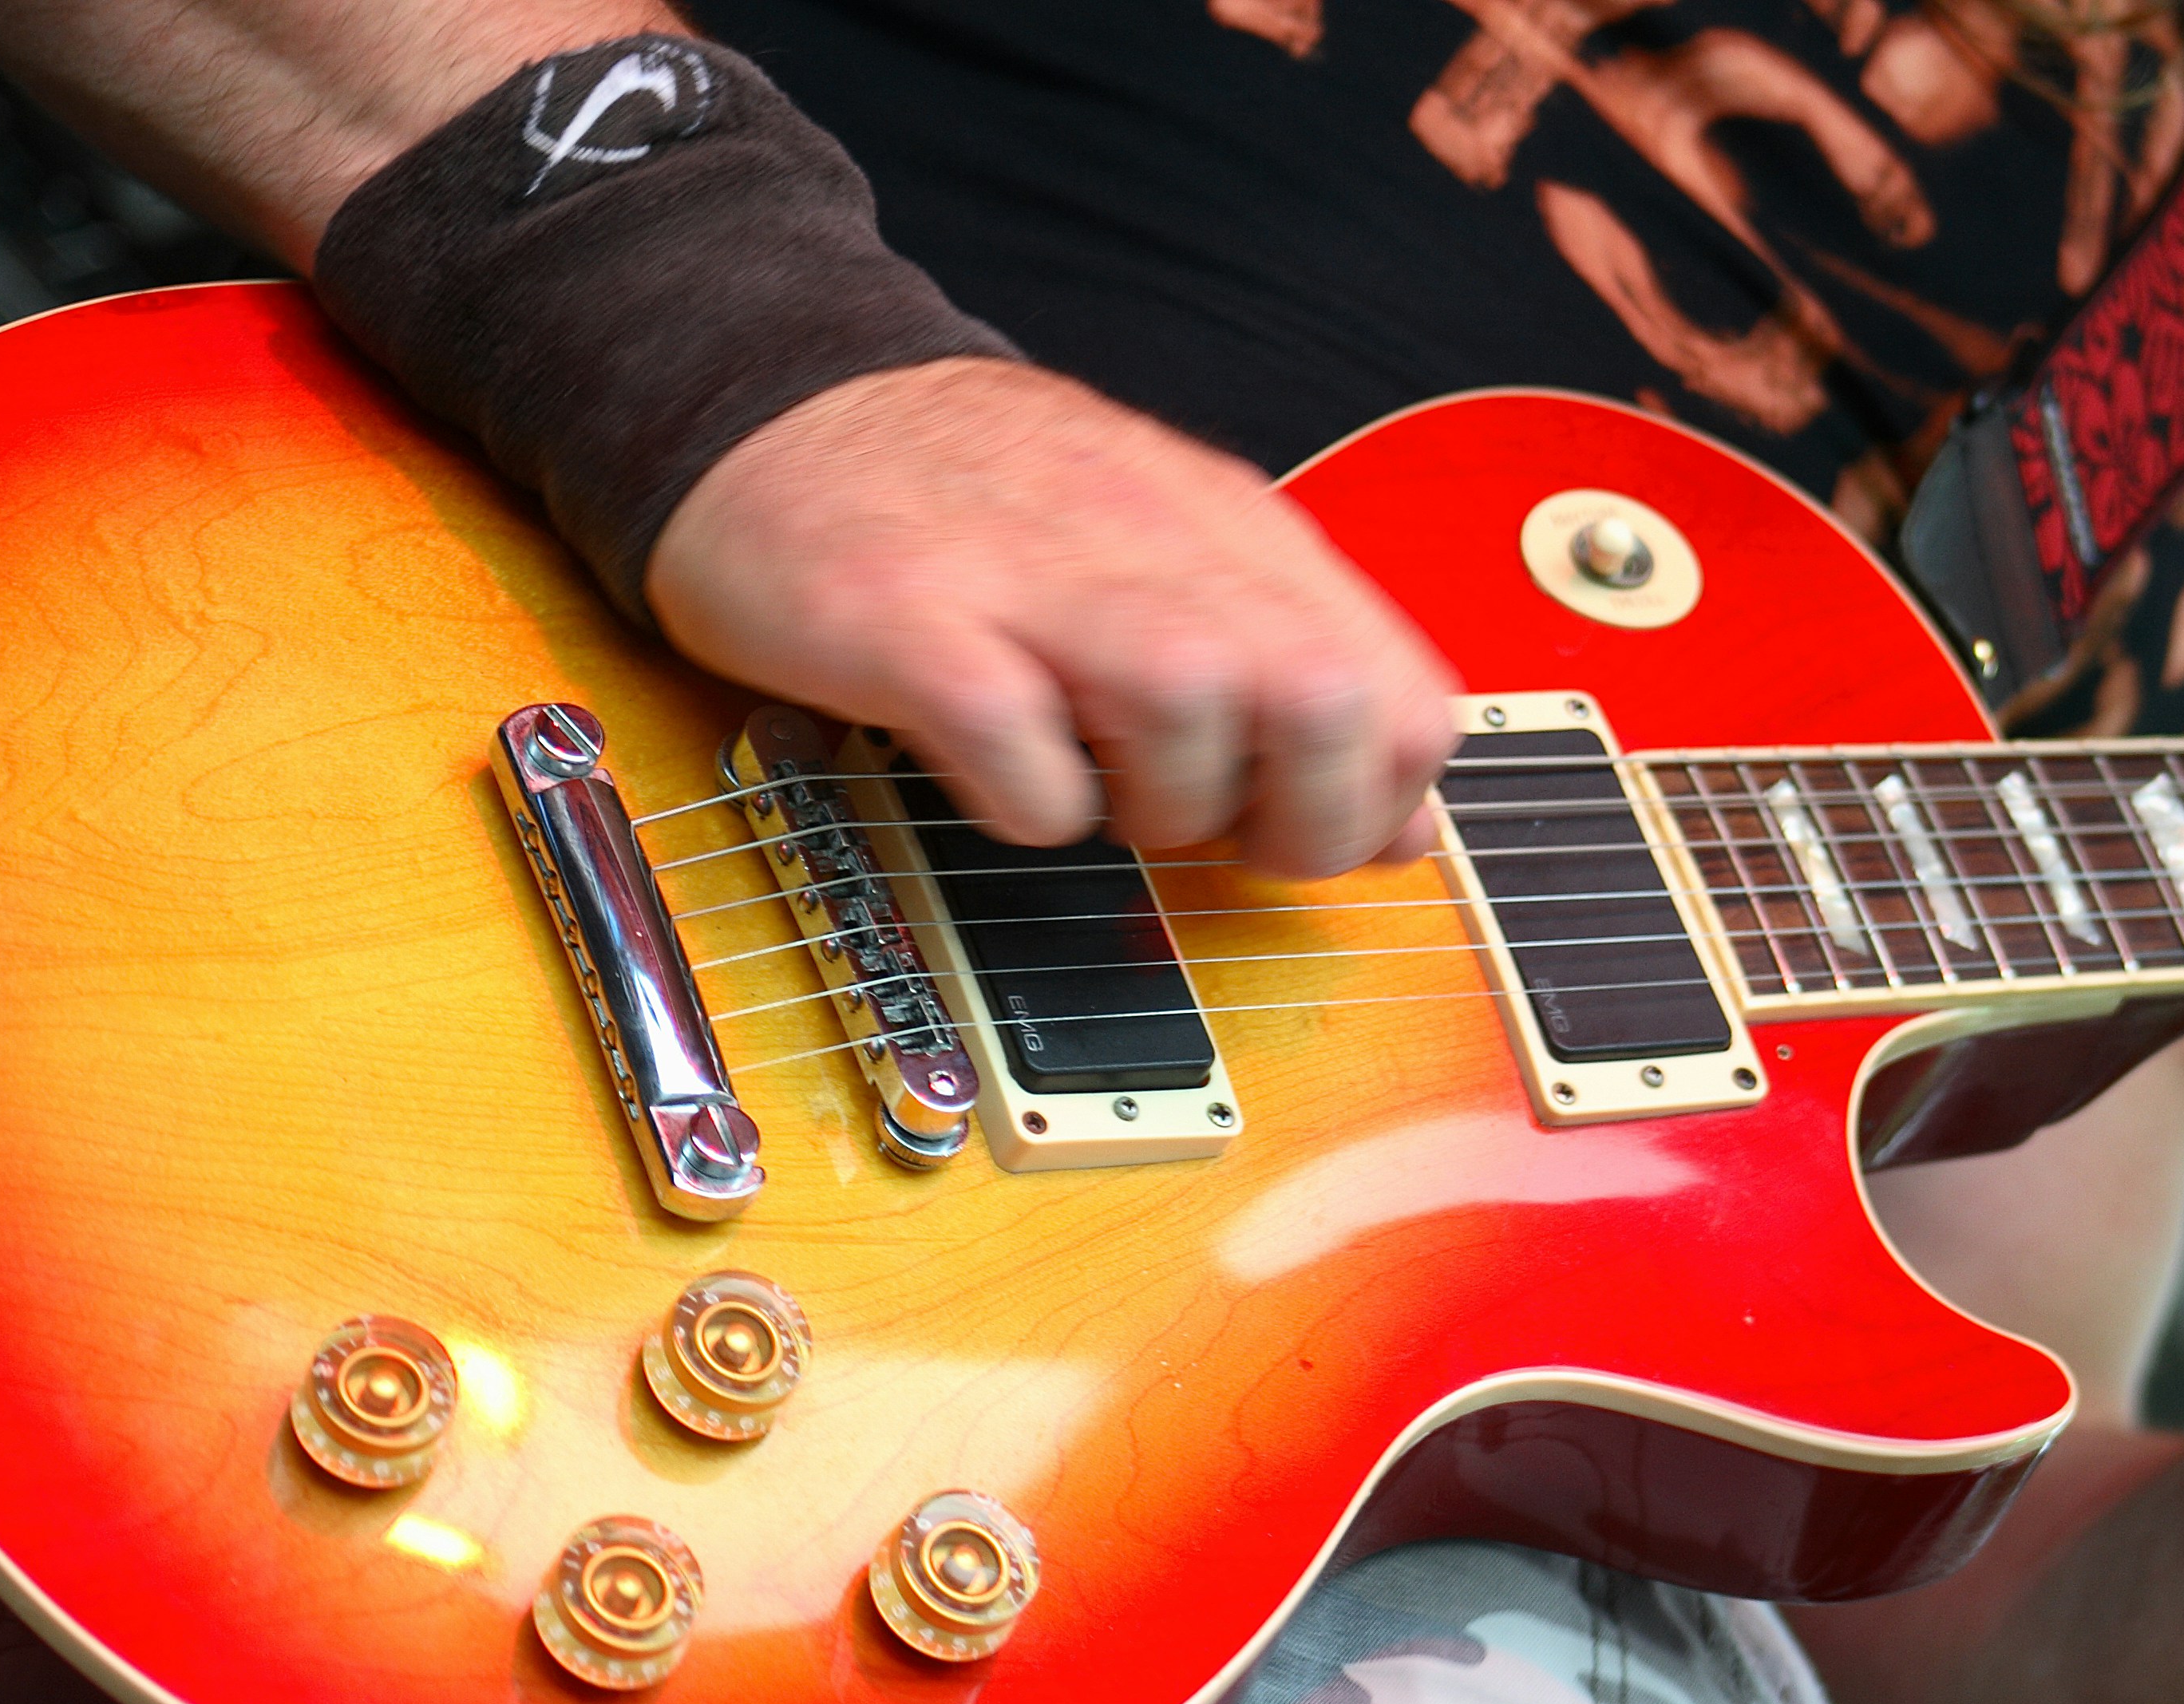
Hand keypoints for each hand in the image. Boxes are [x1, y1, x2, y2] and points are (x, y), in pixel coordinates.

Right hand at [644, 357, 1460, 876]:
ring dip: (1156, 806)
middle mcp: (1153, 543)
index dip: (1372, 797)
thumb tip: (1400, 823)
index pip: (1404, 696)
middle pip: (1324, 702)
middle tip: (1210, 829)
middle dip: (1291, 817)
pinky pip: (1017, 748)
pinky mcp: (913, 621)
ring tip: (1096, 790)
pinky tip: (1002, 774)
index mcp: (1230, 535)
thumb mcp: (1168, 562)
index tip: (1294, 818)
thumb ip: (1292, 670)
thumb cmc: (975, 502)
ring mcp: (1030, 577)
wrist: (779, 395)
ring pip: (1189, 710)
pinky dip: (1026, 801)